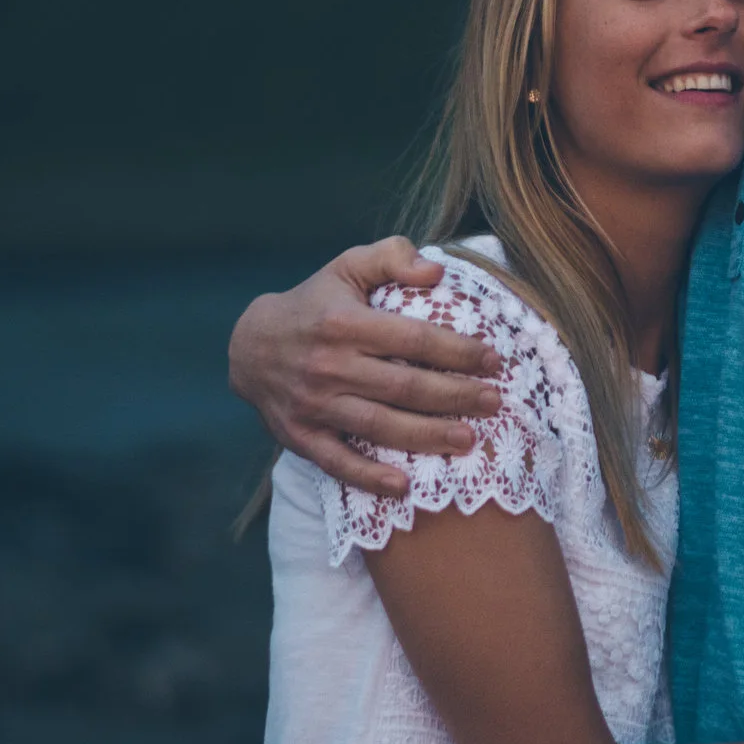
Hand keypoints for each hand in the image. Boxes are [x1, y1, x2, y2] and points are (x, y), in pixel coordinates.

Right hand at [228, 237, 503, 496]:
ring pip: (378, 425)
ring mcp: (313, 404)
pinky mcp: (299, 435)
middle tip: (494, 402)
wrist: (249, 346)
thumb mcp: (347, 266)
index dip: (457, 351)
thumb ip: (392, 257)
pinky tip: (403, 485)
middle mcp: (329, 365)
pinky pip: (336, 461)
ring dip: (426, 436)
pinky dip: (368, 476)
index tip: (493, 360)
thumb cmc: (315, 303)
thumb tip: (436, 273)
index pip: (413, 338)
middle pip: (404, 386)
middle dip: (455, 396)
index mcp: (345, 322)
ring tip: (469, 440)